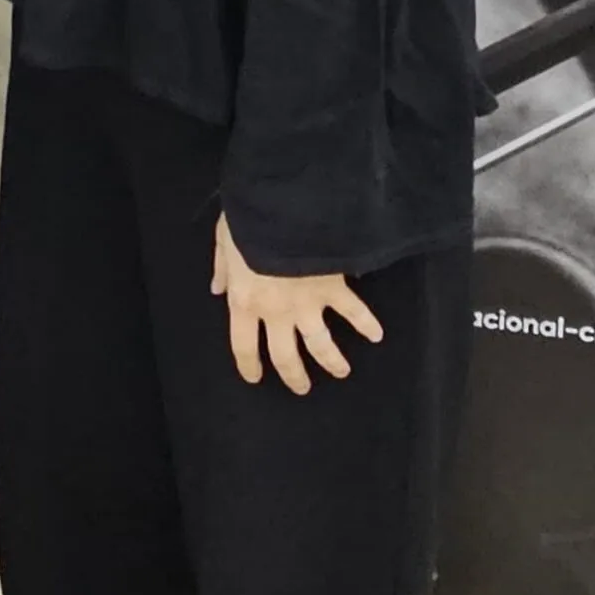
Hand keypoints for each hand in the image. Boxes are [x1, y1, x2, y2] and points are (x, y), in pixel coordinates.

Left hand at [212, 214, 384, 396]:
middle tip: (301, 388)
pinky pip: (353, 311)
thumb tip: (217, 290)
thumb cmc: (248, 221)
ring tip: (341, 371)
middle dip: (294, 376)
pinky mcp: (333, 289)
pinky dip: (367, 324)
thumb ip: (222, 268)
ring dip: (332, 361)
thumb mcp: (224, 240)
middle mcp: (276, 312)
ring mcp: (308, 304)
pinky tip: (377, 335)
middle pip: (285, 356)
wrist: (282, 206)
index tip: (255, 378)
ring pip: (321, 345)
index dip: (249, 366)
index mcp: (245, 301)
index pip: (244, 346)